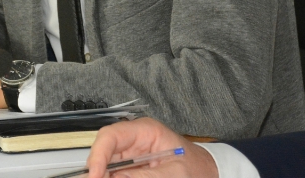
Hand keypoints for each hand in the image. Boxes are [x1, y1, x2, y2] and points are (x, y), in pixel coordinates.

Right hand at [86, 118, 217, 177]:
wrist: (209, 174)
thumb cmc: (198, 169)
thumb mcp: (174, 174)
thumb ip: (145, 176)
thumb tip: (115, 177)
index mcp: (145, 131)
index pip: (111, 136)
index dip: (98, 155)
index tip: (95, 175)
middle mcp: (134, 140)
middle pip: (105, 152)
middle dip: (99, 170)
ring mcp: (132, 154)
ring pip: (108, 165)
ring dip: (106, 174)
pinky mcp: (133, 168)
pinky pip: (118, 173)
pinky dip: (113, 177)